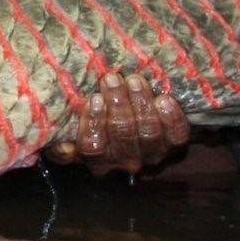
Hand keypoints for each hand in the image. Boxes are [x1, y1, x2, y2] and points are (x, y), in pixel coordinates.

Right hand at [47, 69, 188, 174]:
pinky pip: (176, 134)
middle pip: (122, 135)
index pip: (93, 147)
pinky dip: (171, 117)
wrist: (134, 122)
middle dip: (118, 104)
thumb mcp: (71, 133)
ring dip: (141, 103)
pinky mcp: (174, 145)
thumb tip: (65, 147)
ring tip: (135, 80)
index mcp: (97, 160)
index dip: (94, 123)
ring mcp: (152, 154)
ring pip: (148, 132)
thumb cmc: (94, 122)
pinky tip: (164, 99)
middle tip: (112, 79)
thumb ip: (63, 141)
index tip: (94, 99)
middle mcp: (125, 161)